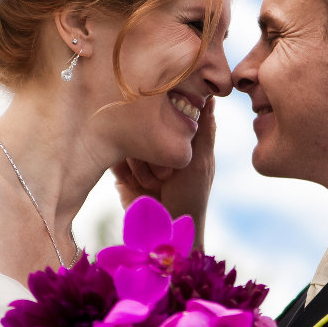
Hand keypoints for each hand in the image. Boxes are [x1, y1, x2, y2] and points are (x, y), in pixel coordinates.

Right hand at [112, 99, 216, 250]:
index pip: (174, 107)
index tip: (169, 116)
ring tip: (155, 184)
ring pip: (129, 137)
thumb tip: (212, 96)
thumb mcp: (200, 161)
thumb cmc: (190, 196)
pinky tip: (140, 187)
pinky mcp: (120, 166)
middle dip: (152, 141)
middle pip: (145, 119)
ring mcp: (139, 151)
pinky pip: (115, 156)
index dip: (170, 108)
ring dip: (142, 164)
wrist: (165, 230)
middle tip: (166, 169)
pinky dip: (126, 172)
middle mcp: (159, 138)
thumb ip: (203, 129)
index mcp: (183, 134)